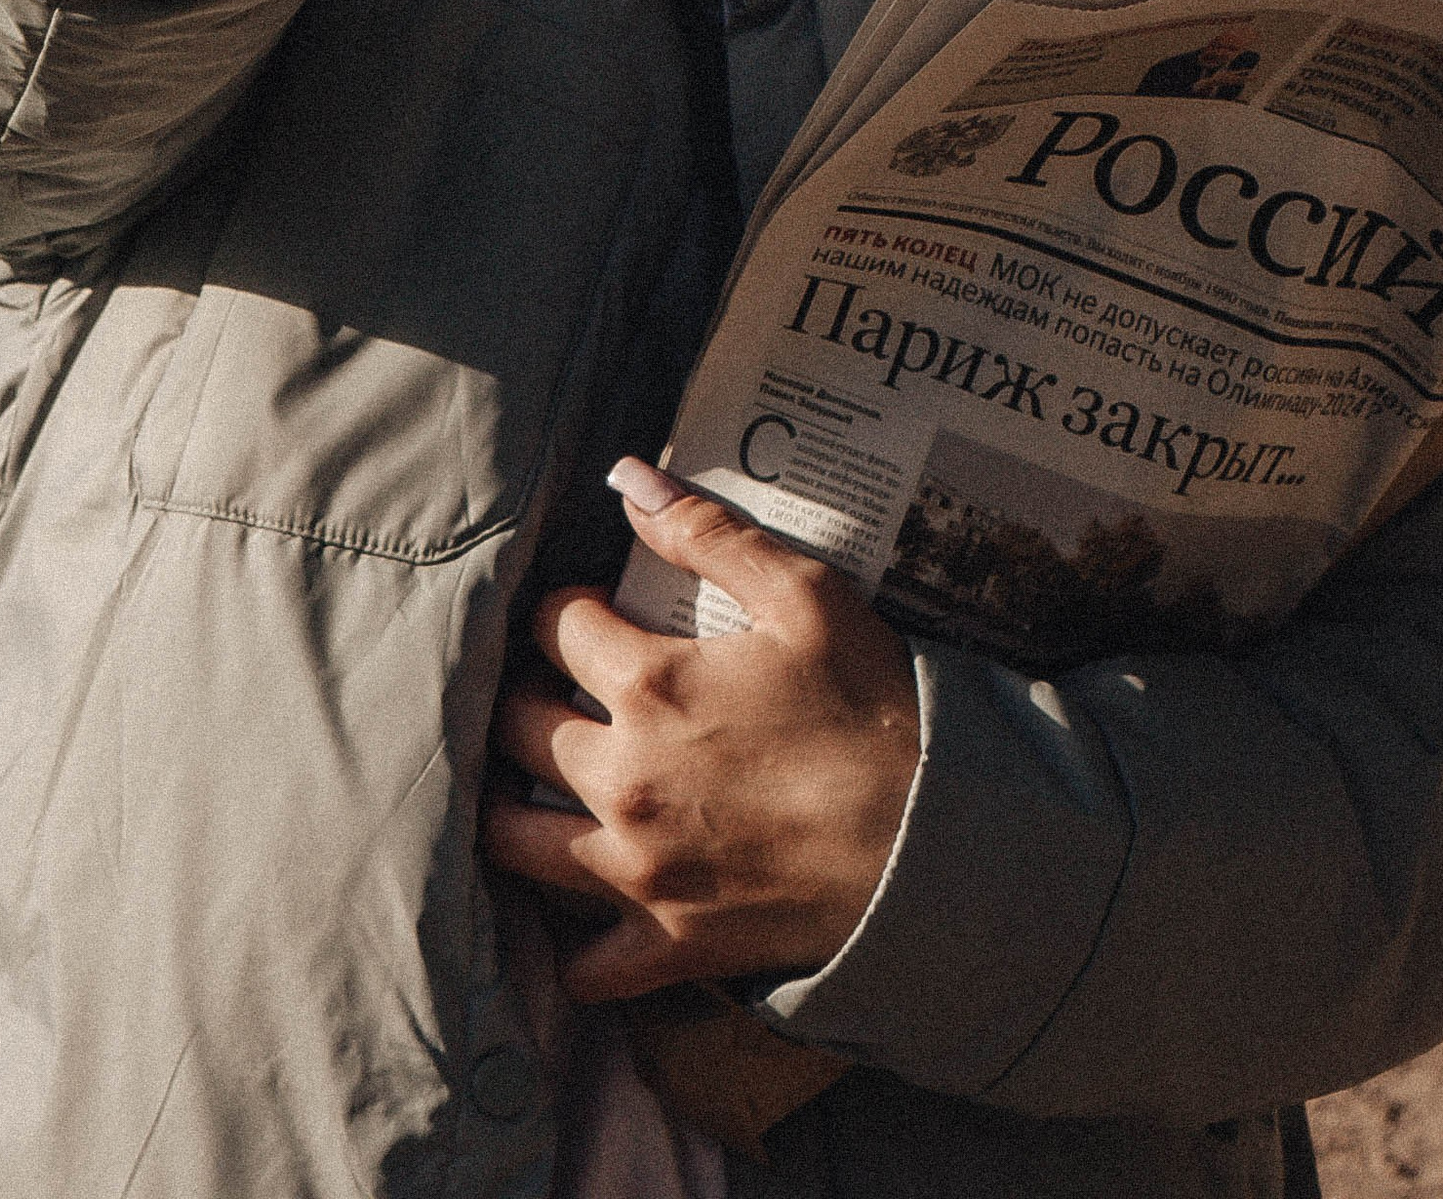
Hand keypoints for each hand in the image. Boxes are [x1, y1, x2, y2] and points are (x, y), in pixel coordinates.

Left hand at [480, 462, 920, 999]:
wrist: (932, 851)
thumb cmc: (874, 714)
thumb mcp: (806, 596)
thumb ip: (709, 533)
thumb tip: (630, 478)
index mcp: (650, 685)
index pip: (554, 625)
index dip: (567, 608)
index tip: (591, 612)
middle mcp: (622, 776)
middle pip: (514, 725)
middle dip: (524, 695)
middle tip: (559, 690)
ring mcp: (635, 870)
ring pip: (512, 839)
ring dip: (509, 804)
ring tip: (540, 784)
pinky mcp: (664, 946)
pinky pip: (580, 965)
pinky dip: (573, 942)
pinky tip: (588, 908)